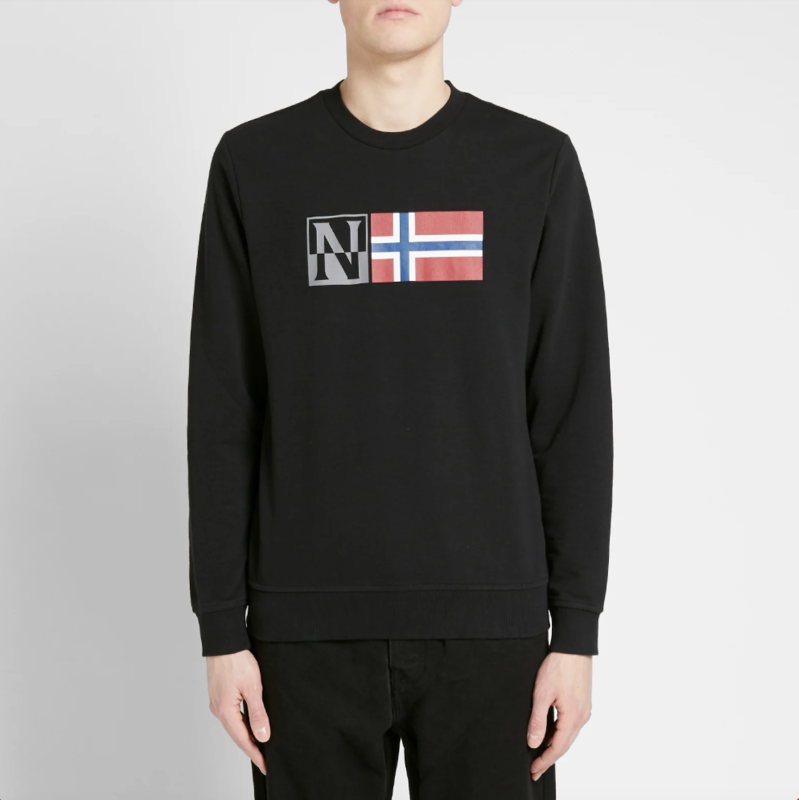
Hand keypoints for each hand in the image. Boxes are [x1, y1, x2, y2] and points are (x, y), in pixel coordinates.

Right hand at [207, 649, 269, 775]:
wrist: (225, 642)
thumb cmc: (237, 660)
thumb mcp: (253, 687)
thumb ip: (258, 714)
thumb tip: (262, 736)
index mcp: (225, 711)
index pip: (242, 739)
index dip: (255, 753)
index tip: (266, 765)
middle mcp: (218, 709)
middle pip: (237, 734)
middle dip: (251, 747)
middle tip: (265, 759)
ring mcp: (217, 702)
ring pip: (234, 724)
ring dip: (246, 735)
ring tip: (260, 745)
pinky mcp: (219, 695)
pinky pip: (232, 714)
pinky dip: (242, 723)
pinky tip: (249, 723)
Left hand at [527, 652, 591, 780]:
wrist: (574, 646)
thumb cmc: (559, 666)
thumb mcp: (542, 693)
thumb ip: (538, 720)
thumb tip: (534, 743)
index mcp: (573, 717)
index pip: (558, 748)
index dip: (545, 761)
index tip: (534, 771)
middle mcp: (582, 716)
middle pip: (565, 744)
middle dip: (549, 757)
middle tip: (535, 768)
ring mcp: (584, 709)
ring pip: (569, 734)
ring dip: (555, 745)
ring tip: (540, 753)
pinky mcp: (582, 702)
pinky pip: (571, 724)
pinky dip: (561, 732)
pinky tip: (551, 732)